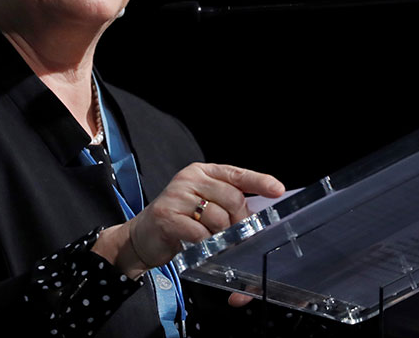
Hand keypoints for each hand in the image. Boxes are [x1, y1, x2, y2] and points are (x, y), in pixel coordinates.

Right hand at [99, 163, 283, 276]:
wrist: (141, 237)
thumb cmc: (179, 222)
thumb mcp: (203, 204)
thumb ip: (226, 203)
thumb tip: (258, 214)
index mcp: (202, 172)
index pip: (236, 173)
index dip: (259, 181)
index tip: (278, 190)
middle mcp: (189, 179)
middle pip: (231, 198)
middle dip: (241, 221)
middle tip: (239, 236)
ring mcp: (176, 196)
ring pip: (218, 217)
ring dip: (223, 236)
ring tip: (216, 242)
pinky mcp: (167, 217)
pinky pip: (200, 233)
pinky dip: (207, 244)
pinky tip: (203, 247)